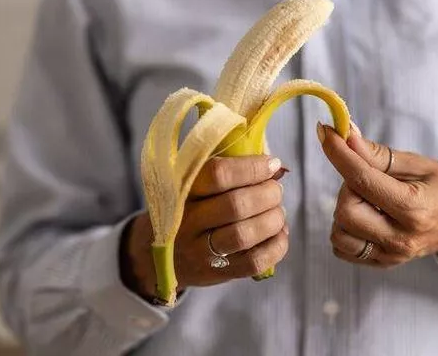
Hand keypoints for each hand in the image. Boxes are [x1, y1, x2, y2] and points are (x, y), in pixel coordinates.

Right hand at [122, 156, 288, 298]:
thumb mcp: (195, 183)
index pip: (219, 173)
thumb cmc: (188, 207)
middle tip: (275, 190)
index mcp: (183, 189)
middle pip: (236, 205)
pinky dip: (276, 246)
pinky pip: (254, 262)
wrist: (157, 253)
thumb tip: (275, 167)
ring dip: (272, 220)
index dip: (252, 168)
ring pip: (244, 234)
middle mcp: (188, 220)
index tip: (271, 164)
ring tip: (277, 212)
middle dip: (267, 194)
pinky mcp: (216, 272)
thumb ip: (229, 171)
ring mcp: (200, 250)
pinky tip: (280, 234)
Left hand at [317, 123, 437, 267]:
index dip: (338, 152)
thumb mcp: (421, 164)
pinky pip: (343, 248)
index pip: (362, 180)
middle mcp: (401, 238)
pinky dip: (345, 228)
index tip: (326, 132)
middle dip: (346, 186)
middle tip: (365, 175)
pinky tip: (365, 213)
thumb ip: (380, 155)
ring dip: (345, 208)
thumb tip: (347, 137)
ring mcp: (392, 255)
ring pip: (339, 232)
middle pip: (345, 210)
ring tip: (368, 197)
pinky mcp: (384, 263)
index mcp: (415, 209)